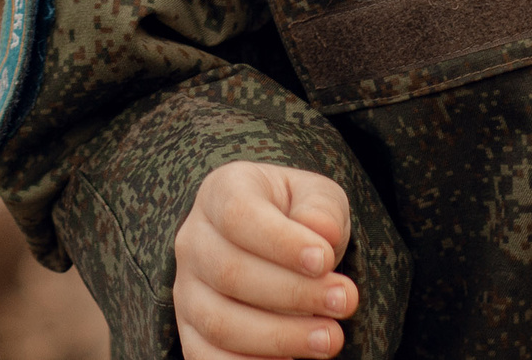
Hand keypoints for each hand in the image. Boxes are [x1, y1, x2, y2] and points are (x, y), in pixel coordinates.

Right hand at [174, 161, 360, 358]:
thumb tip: (321, 232)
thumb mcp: (317, 198)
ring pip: (220, 322)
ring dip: (279, 336)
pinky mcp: (192, 333)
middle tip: (344, 301)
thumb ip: (321, 208)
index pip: (237, 215)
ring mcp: (187, 291)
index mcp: (221, 192)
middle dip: (293, 293)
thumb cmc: (298, 216)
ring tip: (330, 338)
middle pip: (230, 272)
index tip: (325, 260)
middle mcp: (194, 241)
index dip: (280, 242)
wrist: (278, 246)